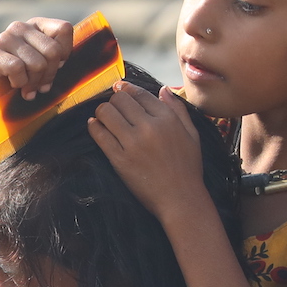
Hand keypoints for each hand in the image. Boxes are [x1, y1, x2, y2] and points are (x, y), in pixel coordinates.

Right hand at [0, 18, 73, 99]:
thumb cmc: (25, 79)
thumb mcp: (47, 64)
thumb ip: (57, 57)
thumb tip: (62, 62)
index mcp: (36, 24)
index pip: (63, 28)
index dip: (65, 53)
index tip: (54, 66)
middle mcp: (20, 27)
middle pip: (52, 51)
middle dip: (49, 74)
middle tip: (40, 85)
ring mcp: (4, 38)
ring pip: (37, 63)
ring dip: (34, 82)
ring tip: (27, 87)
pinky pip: (17, 68)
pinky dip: (19, 83)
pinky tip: (13, 84)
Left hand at [88, 83, 212, 221]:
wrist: (181, 199)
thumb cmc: (188, 168)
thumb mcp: (192, 134)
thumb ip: (178, 109)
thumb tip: (163, 89)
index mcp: (167, 119)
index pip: (139, 93)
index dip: (126, 88)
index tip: (119, 88)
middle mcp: (150, 127)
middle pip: (120, 100)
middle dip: (114, 100)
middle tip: (113, 107)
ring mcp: (133, 143)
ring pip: (106, 113)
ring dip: (102, 112)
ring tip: (103, 117)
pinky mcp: (120, 160)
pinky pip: (100, 135)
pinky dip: (94, 127)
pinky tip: (95, 126)